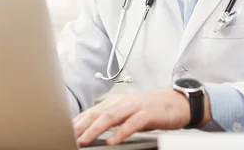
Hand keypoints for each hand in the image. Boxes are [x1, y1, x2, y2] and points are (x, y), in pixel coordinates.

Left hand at [73, 88, 210, 145]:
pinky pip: (132, 124)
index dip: (78, 121)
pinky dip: (120, 132)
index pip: (92, 111)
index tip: (65, 131)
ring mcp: (135, 106)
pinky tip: (112, 141)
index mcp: (117, 102)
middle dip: (81, 125)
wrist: (178, 102)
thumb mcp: (130, 112)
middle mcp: (123, 102)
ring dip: (95, 129)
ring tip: (84, 139)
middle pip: (98, 113)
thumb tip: (94, 128)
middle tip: (69, 136)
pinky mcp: (148, 113)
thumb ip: (114, 118)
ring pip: (111, 117)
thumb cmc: (153, 108)